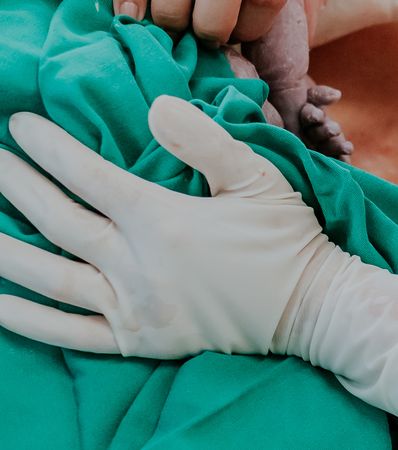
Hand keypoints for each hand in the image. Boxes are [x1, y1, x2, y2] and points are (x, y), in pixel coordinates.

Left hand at [0, 100, 397, 423]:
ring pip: (51, 276)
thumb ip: (204, 141)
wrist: (315, 310)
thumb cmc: (287, 239)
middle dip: (15, 185)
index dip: (49, 149)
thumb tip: (153, 107)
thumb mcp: (258, 177)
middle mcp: (137, 267)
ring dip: (6, 249)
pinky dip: (29, 320)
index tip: (18, 125)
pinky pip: (70, 334)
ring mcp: (134, 308)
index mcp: (162, 221)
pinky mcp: (139, 342)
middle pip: (58, 220)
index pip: (88, 176)